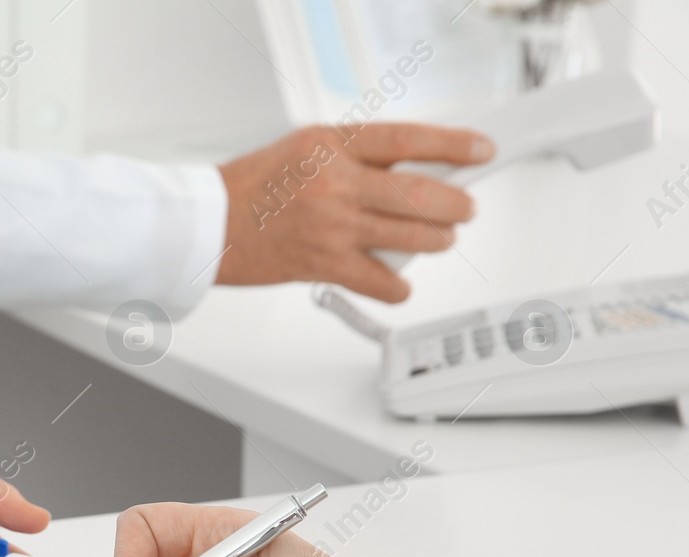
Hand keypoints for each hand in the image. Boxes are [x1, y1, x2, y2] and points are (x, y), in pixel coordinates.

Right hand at [216, 123, 491, 301]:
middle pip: (419, 193)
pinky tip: (398, 282)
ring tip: (440, 238)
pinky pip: (381, 281)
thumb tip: (411, 170)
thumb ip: (355, 155)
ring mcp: (331, 226)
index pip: (407, 139)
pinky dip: (398, 286)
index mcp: (332, 144)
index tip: (480, 149)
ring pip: (410, 236)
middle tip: (465, 208)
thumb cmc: (251, 187)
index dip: (453, 144)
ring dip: (437, 240)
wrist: (209, 224)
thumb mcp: (306, 148)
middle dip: (456, 204)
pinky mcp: (323, 265)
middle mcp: (334, 183)